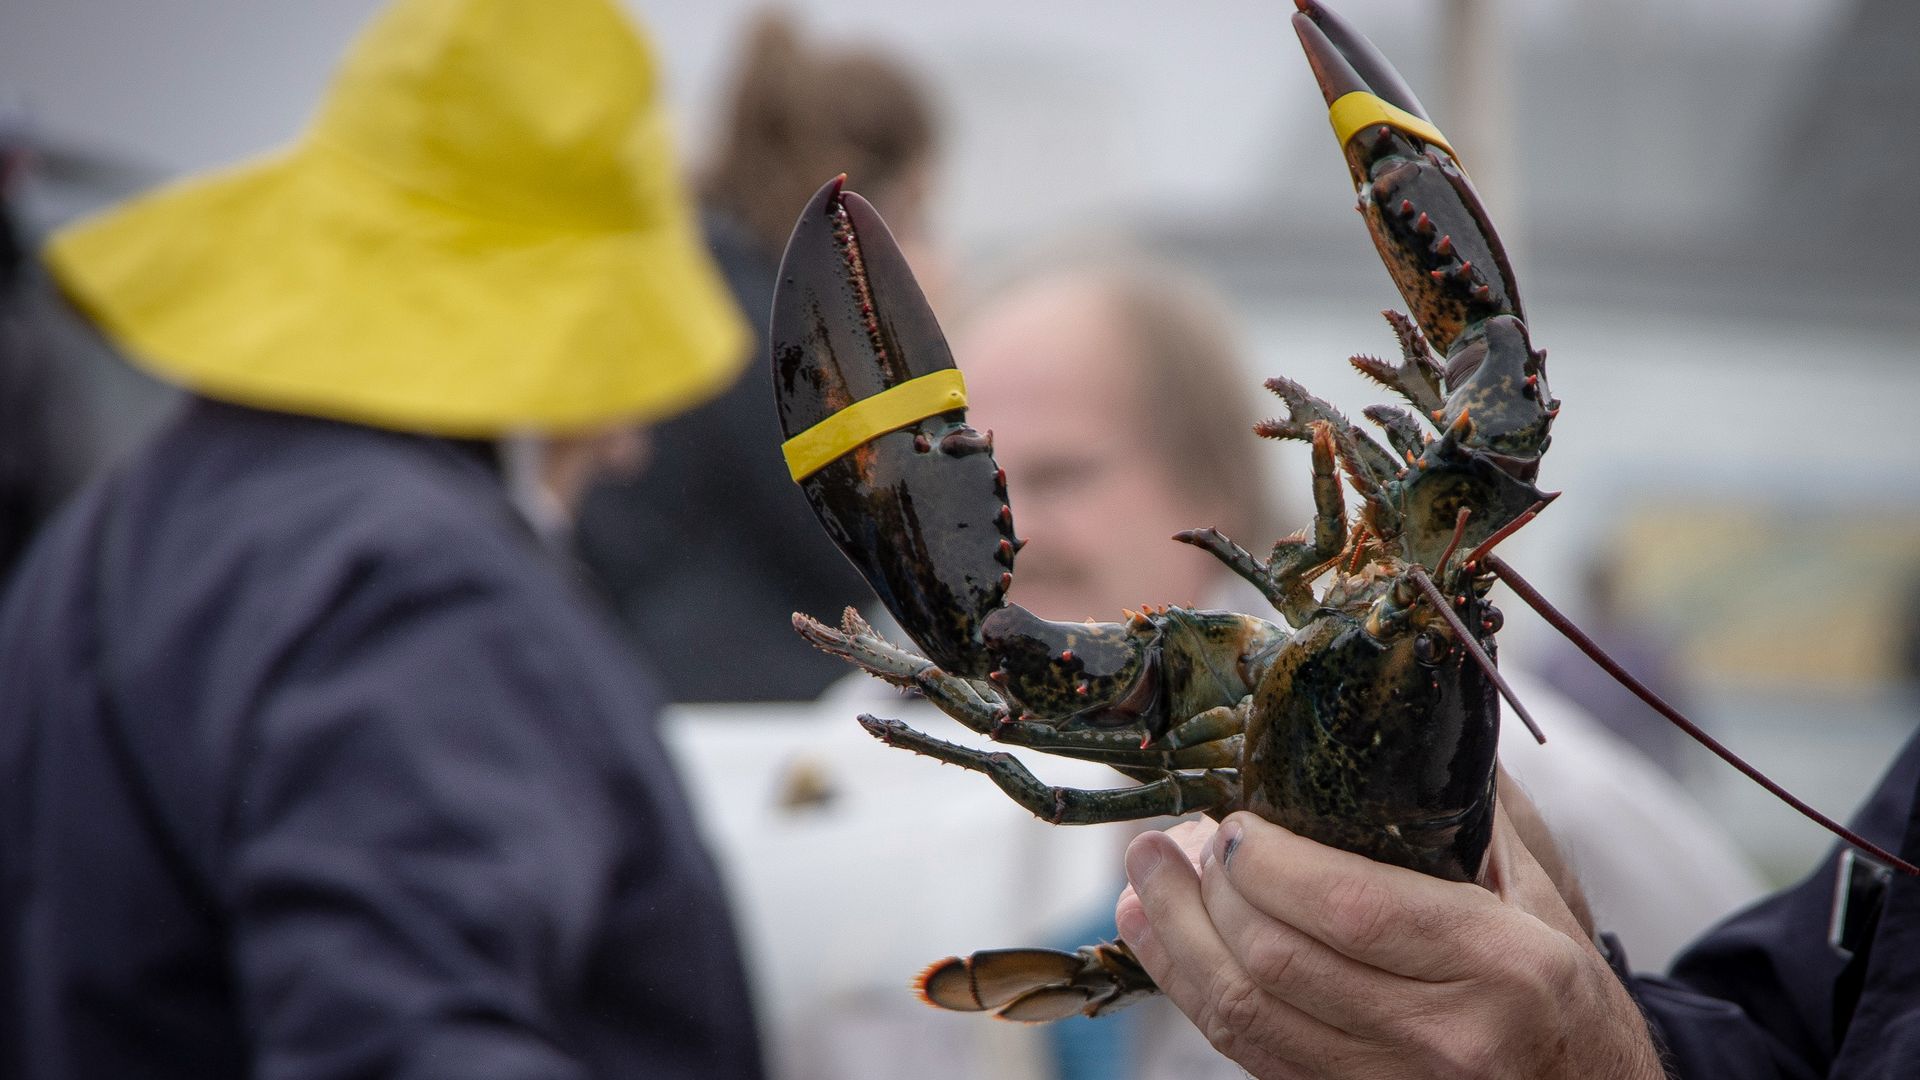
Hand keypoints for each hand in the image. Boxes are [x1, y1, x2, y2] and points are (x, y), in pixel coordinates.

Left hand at [1113, 804, 1664, 1079]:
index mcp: (1505, 966)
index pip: (1355, 908)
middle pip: (1282, 961)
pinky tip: (1157, 934)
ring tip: (1143, 876)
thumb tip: (1384, 710)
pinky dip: (1188, 986)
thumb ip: (1465, 809)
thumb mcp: (1539, 891)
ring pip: (1248, 1015)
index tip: (1230, 821)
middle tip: (1169, 837)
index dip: (1272, 864)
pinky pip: (1247, 1050)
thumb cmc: (1562, 982)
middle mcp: (1447, 1036)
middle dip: (1206, 892)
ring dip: (1176, 938)